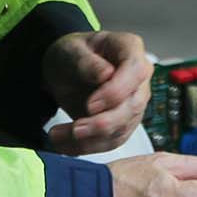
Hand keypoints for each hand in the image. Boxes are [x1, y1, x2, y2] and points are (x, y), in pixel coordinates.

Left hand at [42, 30, 152, 153]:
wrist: (65, 70)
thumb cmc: (72, 54)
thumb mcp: (70, 50)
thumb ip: (86, 62)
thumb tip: (106, 74)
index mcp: (130, 49)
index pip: (136, 71)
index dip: (116, 91)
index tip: (91, 104)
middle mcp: (139, 77)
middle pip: (133, 105)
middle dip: (103, 123)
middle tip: (75, 129)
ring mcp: (134, 101)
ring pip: (122, 128)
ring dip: (89, 139)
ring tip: (58, 135)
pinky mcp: (123, 123)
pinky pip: (111, 141)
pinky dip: (86, 146)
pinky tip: (65, 144)